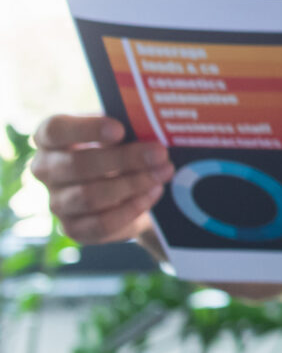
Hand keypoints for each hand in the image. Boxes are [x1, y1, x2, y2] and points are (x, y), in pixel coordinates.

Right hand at [30, 116, 169, 244]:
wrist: (129, 186)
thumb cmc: (122, 147)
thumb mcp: (123, 130)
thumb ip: (129, 125)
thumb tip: (151, 128)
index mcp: (50, 138)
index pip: (54, 130)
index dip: (86, 129)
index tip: (119, 130)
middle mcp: (46, 169)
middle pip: (77, 165)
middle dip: (124, 159)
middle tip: (160, 153)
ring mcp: (57, 201)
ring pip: (90, 196)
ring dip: (133, 184)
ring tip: (163, 172)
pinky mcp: (74, 228)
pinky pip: (101, 223)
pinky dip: (131, 208)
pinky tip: (153, 192)